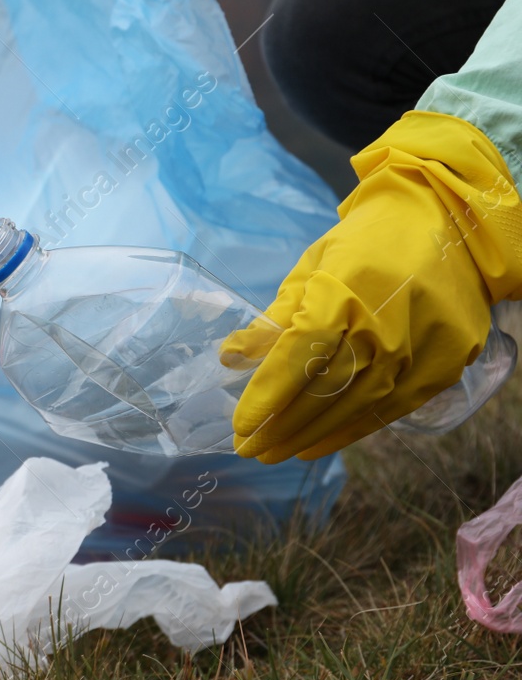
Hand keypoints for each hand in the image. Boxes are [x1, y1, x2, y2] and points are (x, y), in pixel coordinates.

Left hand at [221, 111, 521, 462]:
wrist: (448, 228)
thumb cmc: (366, 244)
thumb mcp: (313, 268)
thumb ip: (276, 317)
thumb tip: (231, 357)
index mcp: (343, 292)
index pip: (297, 355)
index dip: (267, 395)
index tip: (240, 425)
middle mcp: (383, 327)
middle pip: (324, 389)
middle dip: (281, 425)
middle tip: (247, 448)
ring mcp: (418, 350)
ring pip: (356, 407)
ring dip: (311, 435)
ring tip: (275, 452)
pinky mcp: (443, 368)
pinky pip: (389, 410)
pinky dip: (350, 431)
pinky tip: (318, 445)